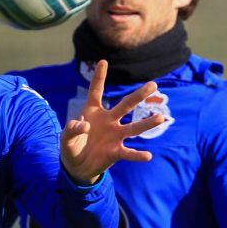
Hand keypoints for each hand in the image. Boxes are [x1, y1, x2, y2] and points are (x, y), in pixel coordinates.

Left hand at [60, 60, 164, 183]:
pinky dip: (138, 155)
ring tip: (160, 117)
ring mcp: (114, 136)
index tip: (103, 61)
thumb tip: (86, 126)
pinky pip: (129, 153)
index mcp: (93, 111)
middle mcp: (108, 120)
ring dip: (146, 123)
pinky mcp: (116, 152)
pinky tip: (148, 156)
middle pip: (125, 105)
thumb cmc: (72, 146)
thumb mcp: (66, 137)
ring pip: (133, 128)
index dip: (99, 77)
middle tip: (153, 85)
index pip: (96, 91)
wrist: (77, 166)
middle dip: (139, 95)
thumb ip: (72, 129)